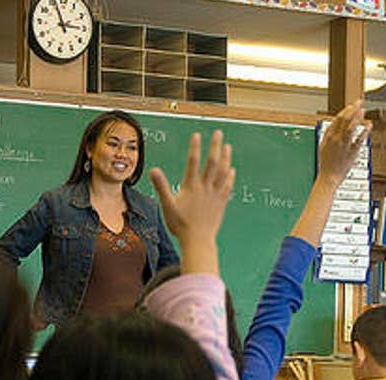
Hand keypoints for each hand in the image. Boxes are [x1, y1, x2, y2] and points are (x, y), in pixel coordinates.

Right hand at [149, 130, 235, 250]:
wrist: (198, 240)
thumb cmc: (181, 225)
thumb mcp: (167, 206)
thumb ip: (161, 187)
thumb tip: (153, 170)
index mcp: (191, 187)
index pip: (193, 162)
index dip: (195, 148)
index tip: (196, 135)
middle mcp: (205, 188)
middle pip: (212, 163)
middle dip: (215, 146)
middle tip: (218, 133)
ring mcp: (215, 195)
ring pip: (223, 172)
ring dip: (226, 158)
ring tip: (227, 147)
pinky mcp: (221, 203)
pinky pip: (227, 186)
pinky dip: (229, 176)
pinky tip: (231, 169)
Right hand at [317, 100, 369, 187]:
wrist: (328, 178)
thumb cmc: (325, 165)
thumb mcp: (323, 147)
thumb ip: (328, 136)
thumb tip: (333, 127)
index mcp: (328, 136)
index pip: (337, 119)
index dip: (345, 110)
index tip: (351, 106)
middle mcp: (336, 139)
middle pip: (344, 119)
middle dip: (352, 109)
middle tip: (359, 102)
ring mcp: (344, 145)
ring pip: (351, 126)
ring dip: (358, 116)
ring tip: (363, 110)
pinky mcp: (352, 152)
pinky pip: (359, 139)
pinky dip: (364, 131)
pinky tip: (369, 125)